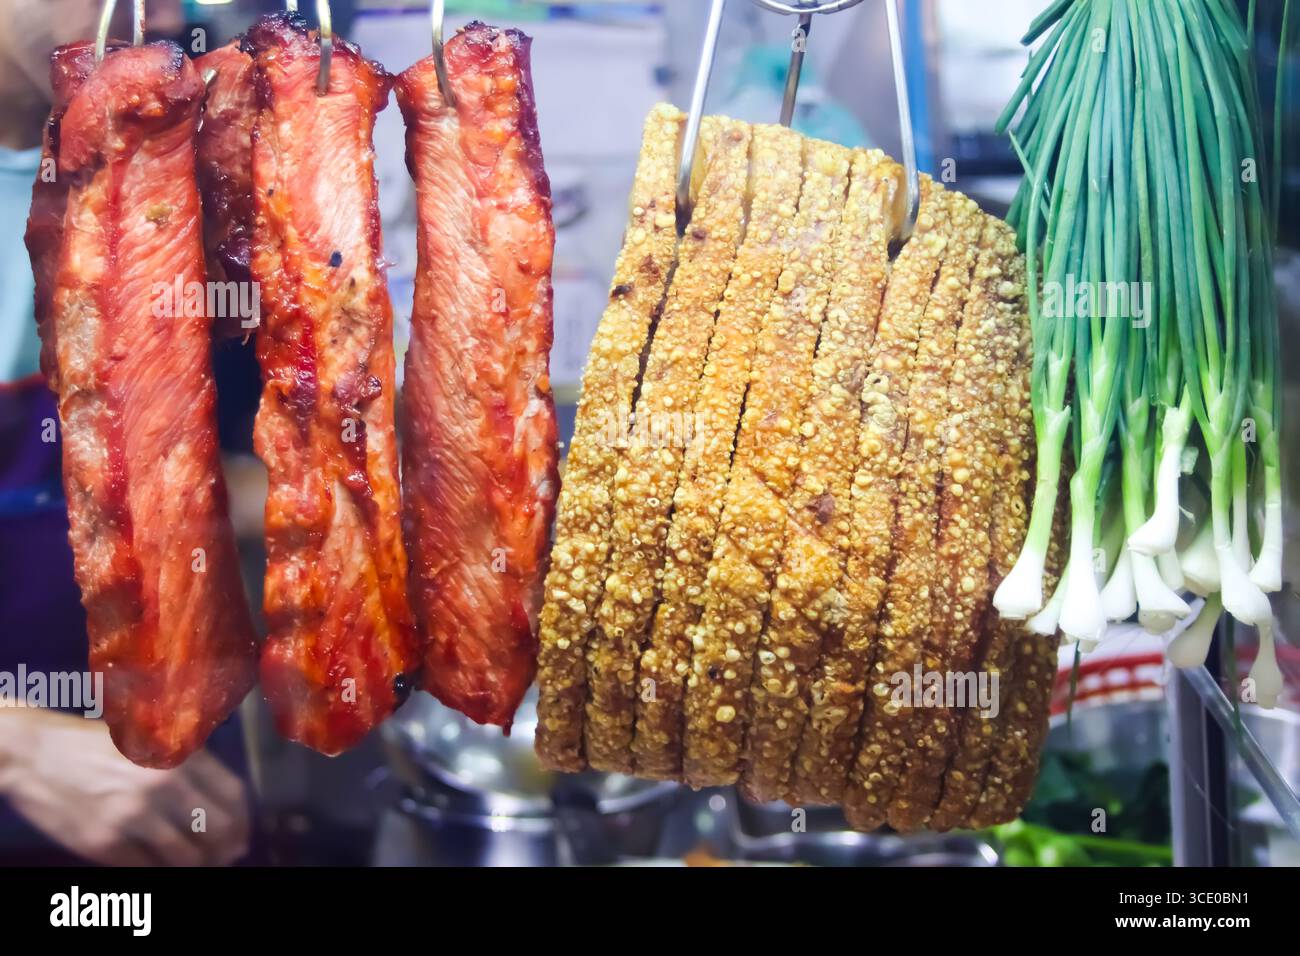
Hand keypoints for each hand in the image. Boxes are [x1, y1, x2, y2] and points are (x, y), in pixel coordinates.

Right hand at [0, 708, 249, 865]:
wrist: (36, 754)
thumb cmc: (97, 748)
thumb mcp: (153, 743)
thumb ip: (191, 769)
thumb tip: (228, 814)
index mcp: (180, 755)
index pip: (233, 795)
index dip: (243, 821)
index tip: (241, 835)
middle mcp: (163, 784)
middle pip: (218, 829)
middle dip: (226, 848)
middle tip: (224, 856)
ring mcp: (133, 815)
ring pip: (187, 857)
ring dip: (197, 866)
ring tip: (195, 864)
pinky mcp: (104, 842)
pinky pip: (148, 869)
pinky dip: (160, 872)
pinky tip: (160, 866)